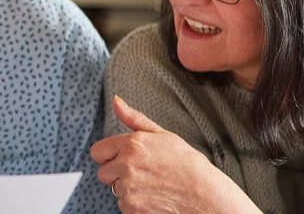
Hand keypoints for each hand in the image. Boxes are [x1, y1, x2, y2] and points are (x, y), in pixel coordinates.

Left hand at [90, 96, 260, 213]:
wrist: (206, 195)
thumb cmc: (187, 164)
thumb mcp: (162, 135)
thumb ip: (134, 118)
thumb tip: (116, 101)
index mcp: (132, 144)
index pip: (97, 152)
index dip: (108, 156)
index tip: (121, 159)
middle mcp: (126, 165)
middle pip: (103, 173)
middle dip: (117, 174)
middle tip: (141, 174)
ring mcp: (128, 188)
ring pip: (115, 190)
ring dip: (128, 190)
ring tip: (152, 186)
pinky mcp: (132, 207)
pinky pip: (123, 206)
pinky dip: (135, 205)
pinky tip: (153, 198)